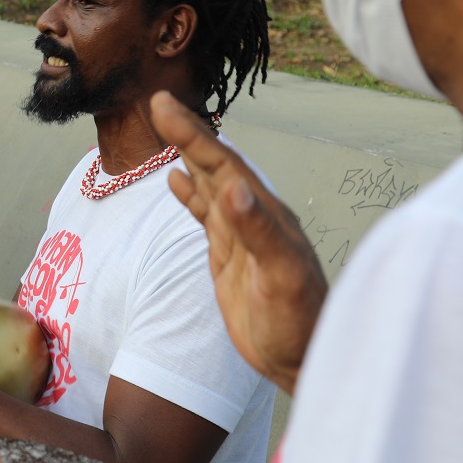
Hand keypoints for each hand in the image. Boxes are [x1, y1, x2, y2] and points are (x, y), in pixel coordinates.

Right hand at [150, 91, 324, 392]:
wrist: (304, 360)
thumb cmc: (299, 323)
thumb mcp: (281, 277)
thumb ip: (258, 232)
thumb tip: (233, 187)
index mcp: (266, 215)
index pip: (224, 165)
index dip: (193, 135)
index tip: (163, 106)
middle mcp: (254, 218)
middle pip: (215, 165)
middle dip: (187, 133)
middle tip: (157, 102)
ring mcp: (241, 236)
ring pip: (209, 184)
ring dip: (187, 155)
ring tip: (166, 127)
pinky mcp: (230, 256)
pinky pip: (206, 214)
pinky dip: (189, 193)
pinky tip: (176, 180)